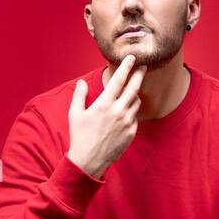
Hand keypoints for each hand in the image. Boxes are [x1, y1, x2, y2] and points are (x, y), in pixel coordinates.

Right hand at [67, 54, 145, 179]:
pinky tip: (124, 113)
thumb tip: (81, 83)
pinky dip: (131, 112)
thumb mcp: (75, 114)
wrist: (89, 161)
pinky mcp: (131, 133)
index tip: (132, 58)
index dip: (126, 66)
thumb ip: (79, 95)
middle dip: (139, 74)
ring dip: (134, 95)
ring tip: (130, 92)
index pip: (119, 80)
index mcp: (104, 104)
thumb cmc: (80, 137)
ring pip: (136, 102)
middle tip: (144, 66)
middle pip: (133, 87)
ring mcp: (126, 123)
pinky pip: (135, 118)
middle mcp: (118, 111)